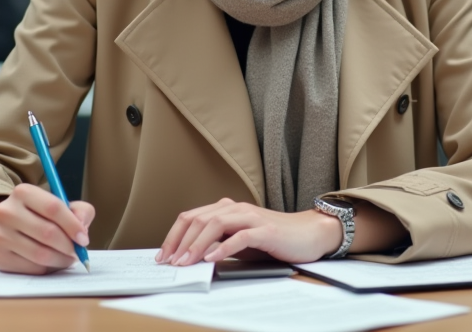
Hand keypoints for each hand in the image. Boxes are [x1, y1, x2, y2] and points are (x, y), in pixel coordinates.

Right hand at [0, 184, 94, 274]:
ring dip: (60, 260)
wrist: (9, 227)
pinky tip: (52, 263)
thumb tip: (82, 228)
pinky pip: (30, 268)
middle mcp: (5, 211)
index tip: (84, 239)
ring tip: (68, 258)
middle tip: (78, 252)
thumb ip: (80, 211)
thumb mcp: (62, 205)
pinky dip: (47, 269)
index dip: (72, 225)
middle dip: (68, 246)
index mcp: (23, 192)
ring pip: (39, 254)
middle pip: (47, 232)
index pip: (53, 207)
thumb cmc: (41, 215)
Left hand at [156, 198, 340, 265]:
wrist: (308, 234)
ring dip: (197, 245)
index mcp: (226, 209)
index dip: (174, 235)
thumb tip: (191, 258)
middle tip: (170, 262)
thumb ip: (218, 243)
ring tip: (186, 262)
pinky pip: (240, 236)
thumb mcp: (239, 241)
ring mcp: (251, 217)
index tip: (163, 255)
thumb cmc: (273, 239)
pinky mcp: (265, 230)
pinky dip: (224, 247)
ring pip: (215, 225)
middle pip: (199, 219)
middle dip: (180, 242)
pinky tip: (212, 259)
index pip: (191, 217)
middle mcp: (236, 208)